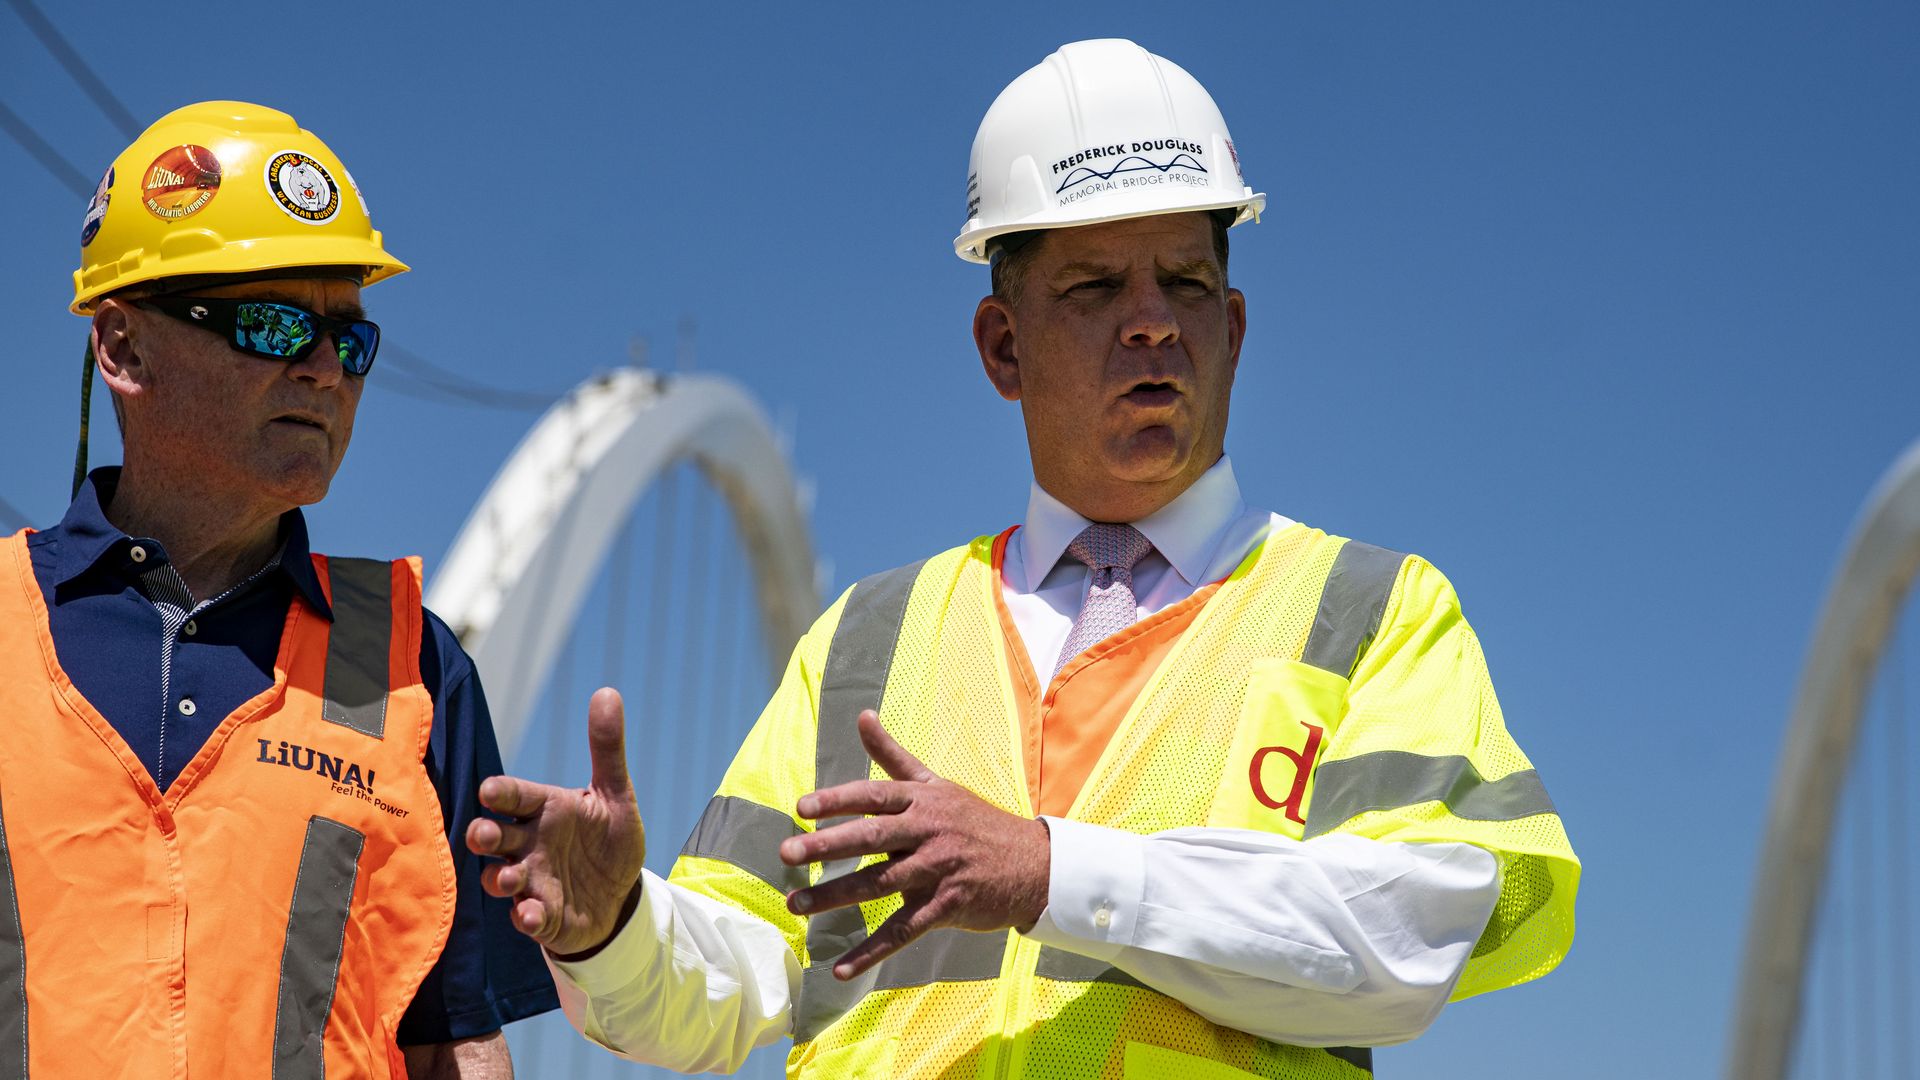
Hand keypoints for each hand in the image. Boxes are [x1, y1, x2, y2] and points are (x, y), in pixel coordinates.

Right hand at [465, 687, 646, 957]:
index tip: (490, 791)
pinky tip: (533, 914)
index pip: (515, 796)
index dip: (501, 794)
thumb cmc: (608, 839)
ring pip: (499, 878)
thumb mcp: (615, 794)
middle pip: (494, 836)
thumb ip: (607, 749)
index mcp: (544, 809)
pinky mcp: (542, 915)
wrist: (621, 894)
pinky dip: (526, 916)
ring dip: (500, 879)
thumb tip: (607, 692)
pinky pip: (526, 917)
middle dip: (484, 835)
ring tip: (511, 878)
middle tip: (483, 834)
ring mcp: (531, 880)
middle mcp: (529, 843)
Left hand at [780, 710, 1050, 979]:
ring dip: (836, 896)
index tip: (801, 809)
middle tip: (787, 854)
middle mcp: (929, 830)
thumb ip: (893, 755)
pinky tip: (840, 967)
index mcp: (922, 799)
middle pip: (872, 836)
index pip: (874, 796)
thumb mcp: (936, 784)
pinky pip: (903, 930)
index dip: (837, 801)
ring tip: (796, 904)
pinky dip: (871, 951)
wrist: (1033, 864)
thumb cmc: (974, 821)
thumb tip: (861, 715)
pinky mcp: (947, 906)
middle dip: (827, 845)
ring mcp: (939, 869)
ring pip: (880, 883)